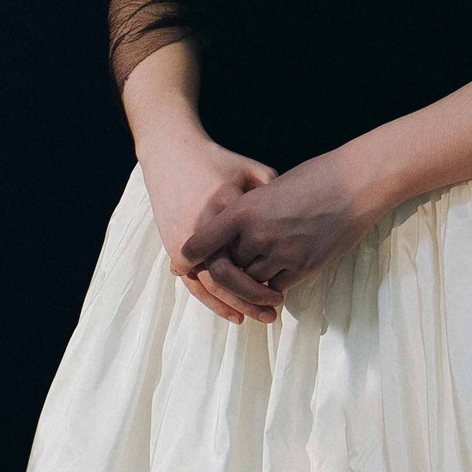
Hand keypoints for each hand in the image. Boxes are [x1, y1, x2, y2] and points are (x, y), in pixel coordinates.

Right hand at [135, 128, 277, 324]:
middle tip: (273, 311)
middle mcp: (202, 226)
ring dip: (233, 306)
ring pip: (208, 285)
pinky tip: (232, 314)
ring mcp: (184, 237)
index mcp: (226, 208)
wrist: (172, 153)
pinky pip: (192, 282)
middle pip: (225, 276)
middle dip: (250, 299)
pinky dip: (212, 302)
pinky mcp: (172, 244)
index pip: (246, 253)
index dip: (266, 278)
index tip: (284, 289)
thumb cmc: (218, 162)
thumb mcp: (250, 171)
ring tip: (257, 318)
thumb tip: (299, 219)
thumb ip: (275, 194)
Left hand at [180, 145, 386, 304]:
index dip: (191, 255)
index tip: (182, 262)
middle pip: (227, 266)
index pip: (204, 241)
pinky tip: (274, 279)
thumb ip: (248, 209)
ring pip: (251, 281)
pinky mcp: (304, 267)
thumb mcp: (268, 186)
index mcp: (243, 209)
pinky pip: (277, 287)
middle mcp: (258, 234)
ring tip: (247, 280)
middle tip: (219, 273)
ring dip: (248, 282)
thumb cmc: (312, 176)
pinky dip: (272, 286)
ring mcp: (281, 253)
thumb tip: (228, 228)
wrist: (354, 183)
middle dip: (225, 270)